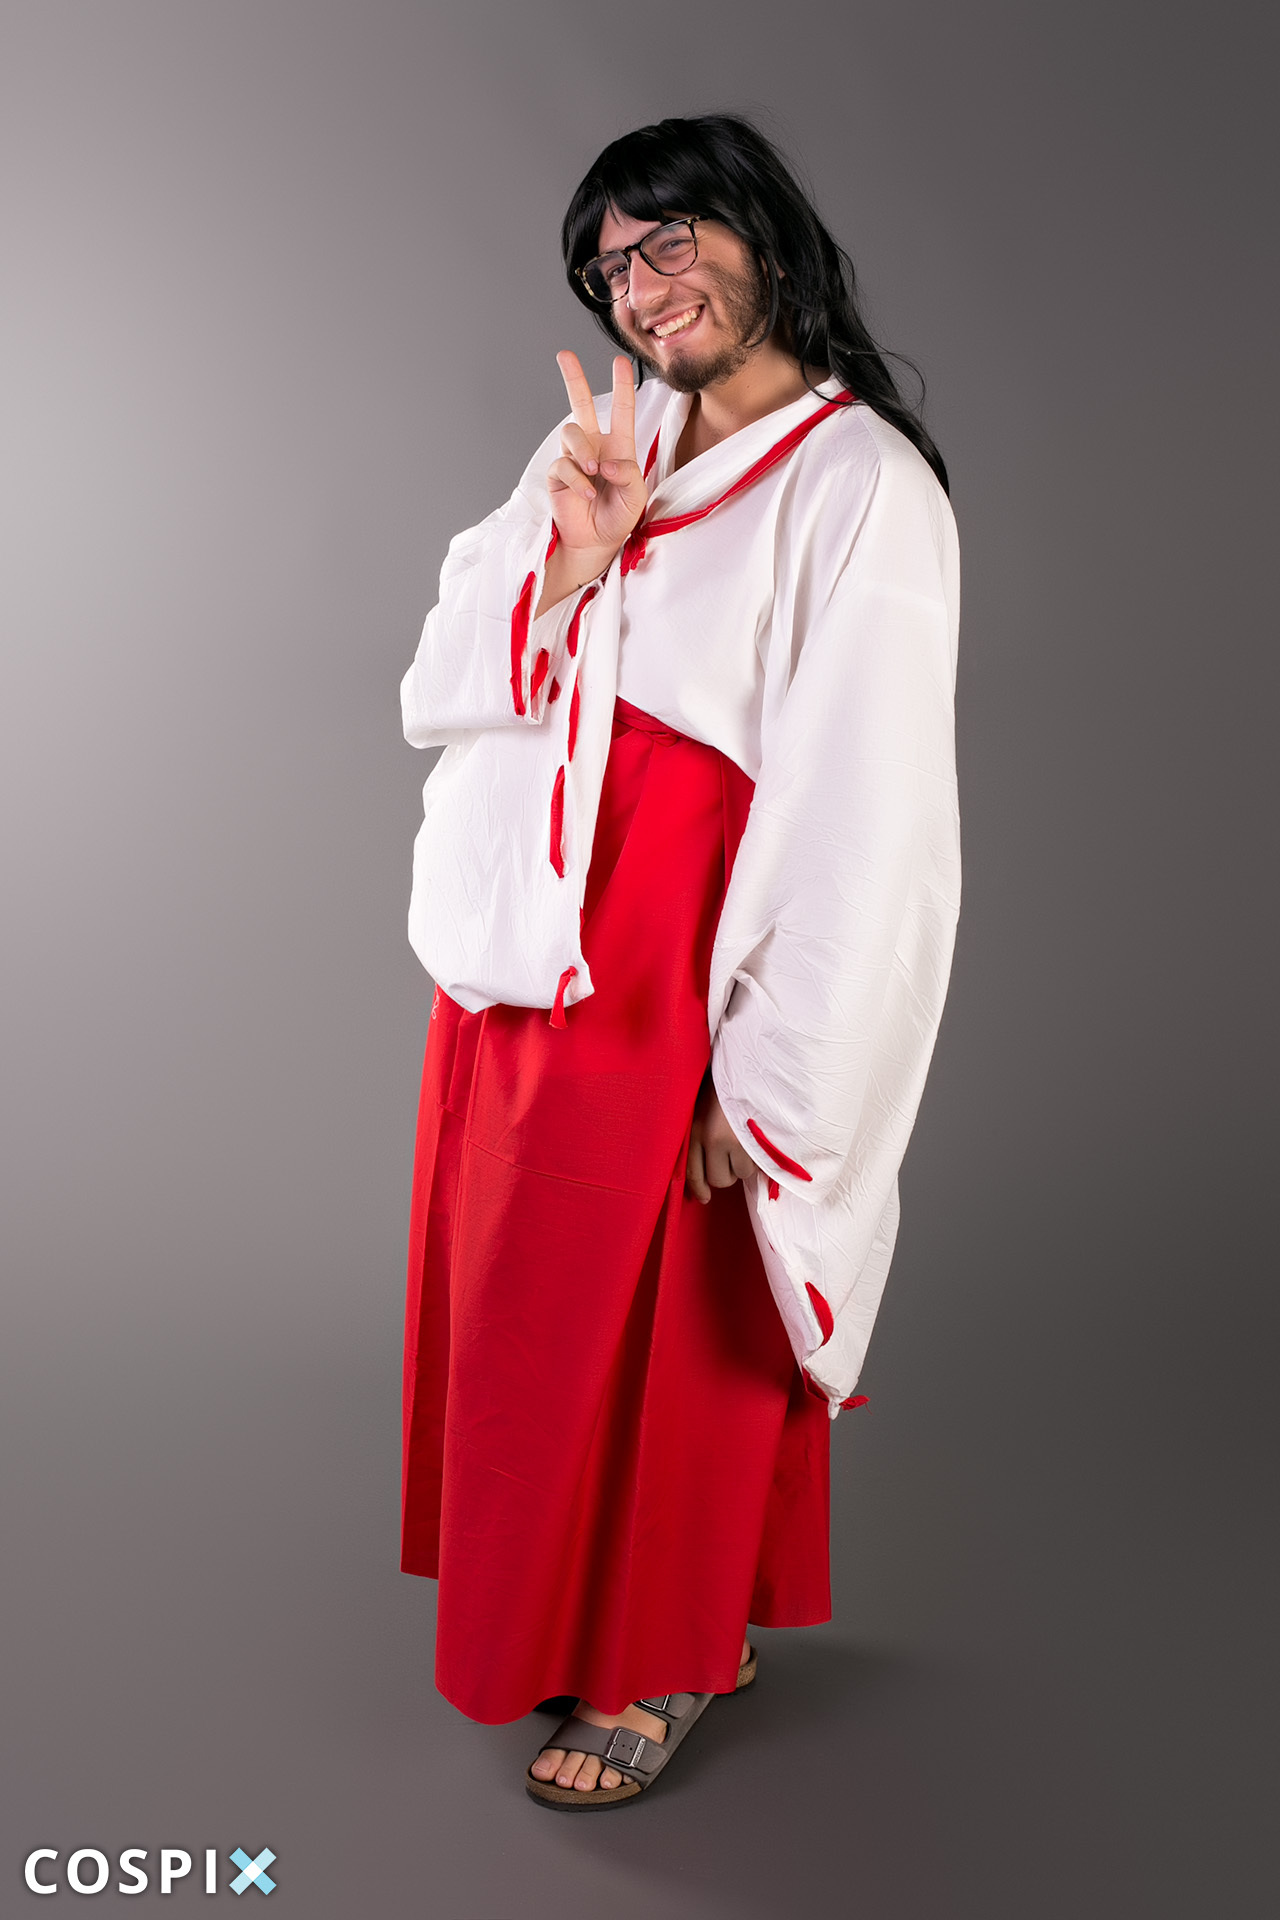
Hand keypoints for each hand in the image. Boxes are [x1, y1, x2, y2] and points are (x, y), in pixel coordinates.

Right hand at [546, 350, 647, 562]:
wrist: (596, 543)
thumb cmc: (619, 518)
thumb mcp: (636, 497)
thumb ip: (628, 475)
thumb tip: (606, 462)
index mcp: (618, 447)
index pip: (621, 411)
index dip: (622, 386)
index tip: (619, 361)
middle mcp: (594, 447)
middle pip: (581, 404)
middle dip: (573, 378)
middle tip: (564, 355)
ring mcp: (574, 459)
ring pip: (571, 432)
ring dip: (582, 449)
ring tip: (592, 471)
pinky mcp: (558, 475)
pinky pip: (563, 465)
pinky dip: (576, 479)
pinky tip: (586, 493)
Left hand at [685, 1082, 762, 1204]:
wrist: (752, 1058)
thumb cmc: (726, 1079)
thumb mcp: (703, 1103)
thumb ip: (701, 1131)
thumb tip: (706, 1166)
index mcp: (696, 1128)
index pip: (692, 1172)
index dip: (699, 1189)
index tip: (704, 1197)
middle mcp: (714, 1138)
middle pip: (720, 1180)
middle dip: (728, 1172)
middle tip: (734, 1153)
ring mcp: (739, 1140)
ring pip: (743, 1173)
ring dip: (747, 1162)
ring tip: (749, 1138)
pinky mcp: (761, 1140)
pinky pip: (762, 1165)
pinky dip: (764, 1158)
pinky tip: (763, 1141)